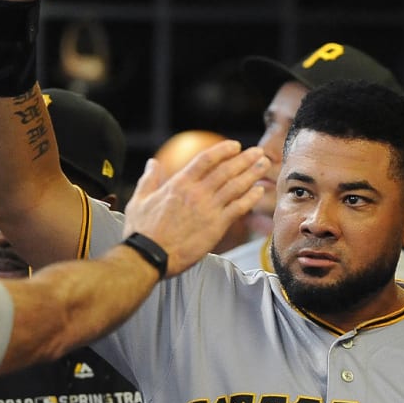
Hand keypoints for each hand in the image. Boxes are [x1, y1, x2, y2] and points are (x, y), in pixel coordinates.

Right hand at [123, 141, 266, 275]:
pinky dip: (250, 198)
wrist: (149, 257)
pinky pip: (238, 208)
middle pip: (226, 170)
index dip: (223, 150)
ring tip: (263, 164)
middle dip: (244, 159)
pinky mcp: (216, 227)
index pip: (206, 159)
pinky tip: (259, 191)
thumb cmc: (141, 231)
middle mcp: (197, 193)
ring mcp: (208, 210)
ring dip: (252, 173)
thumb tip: (152, 163)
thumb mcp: (139, 200)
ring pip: (236, 186)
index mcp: (179, 184)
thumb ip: (149, 179)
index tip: (235, 145)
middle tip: (258, 151)